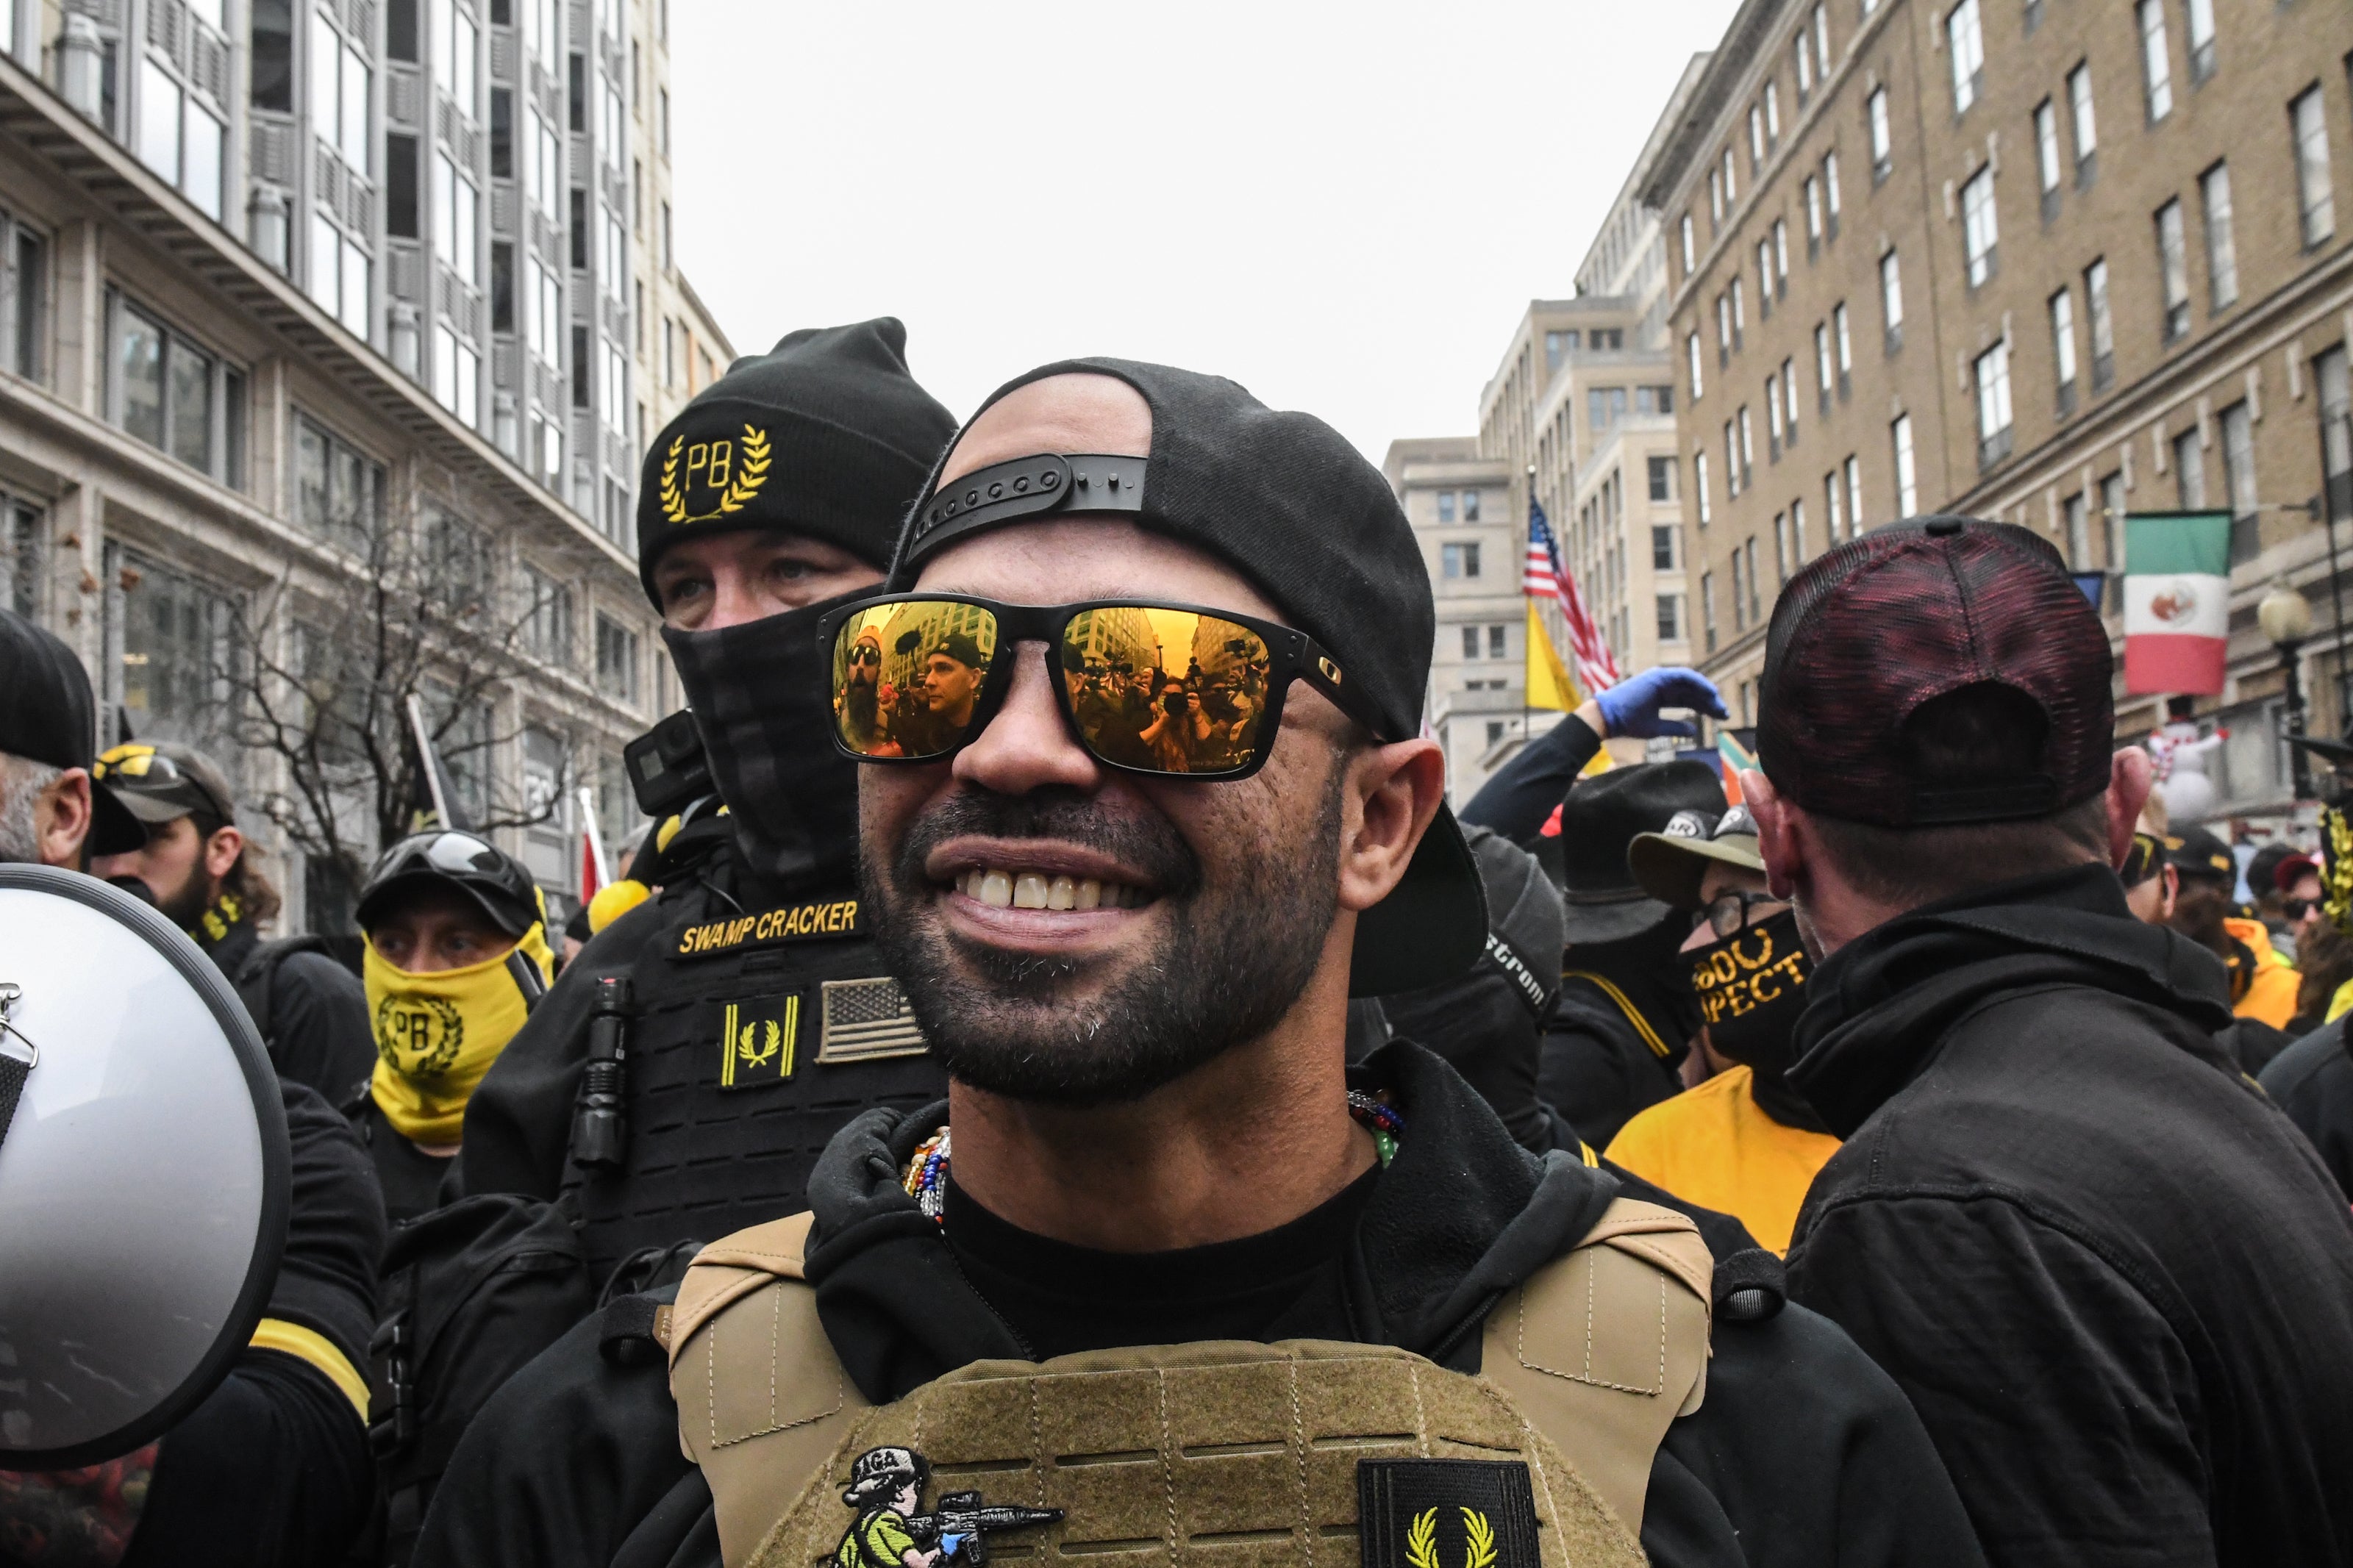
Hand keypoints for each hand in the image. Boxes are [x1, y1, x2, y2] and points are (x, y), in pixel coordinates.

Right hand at [1591, 667, 1729, 739]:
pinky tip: (1711, 693)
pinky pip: (1685, 677)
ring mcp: (1661, 679)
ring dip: (1707, 694)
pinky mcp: (1660, 676)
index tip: (1719, 717)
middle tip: (1725, 714)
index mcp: (1661, 695)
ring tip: (1720, 706)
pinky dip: (1699, 683)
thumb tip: (1694, 730)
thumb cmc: (1628, 723)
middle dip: (1710, 703)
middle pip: (1693, 692)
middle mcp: (1663, 685)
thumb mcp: (1657, 728)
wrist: (1609, 718)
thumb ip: (1676, 728)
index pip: (1689, 700)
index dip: (1705, 708)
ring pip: (1691, 684)